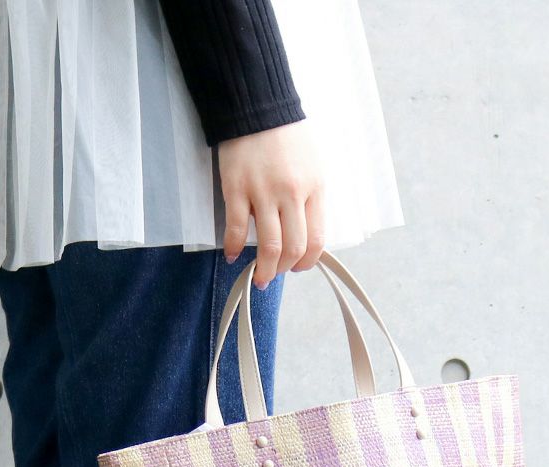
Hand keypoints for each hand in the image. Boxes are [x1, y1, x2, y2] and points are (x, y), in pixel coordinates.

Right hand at [218, 121, 325, 288]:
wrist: (258, 107)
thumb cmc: (286, 137)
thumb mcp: (313, 166)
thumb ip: (309, 199)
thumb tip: (301, 233)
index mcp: (314, 188)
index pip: (316, 240)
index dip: (307, 262)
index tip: (297, 267)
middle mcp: (292, 194)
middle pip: (293, 249)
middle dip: (283, 270)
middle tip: (274, 275)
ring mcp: (263, 193)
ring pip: (268, 246)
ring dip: (262, 269)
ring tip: (258, 277)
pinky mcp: (237, 189)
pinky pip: (237, 229)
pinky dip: (233, 248)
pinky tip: (232, 256)